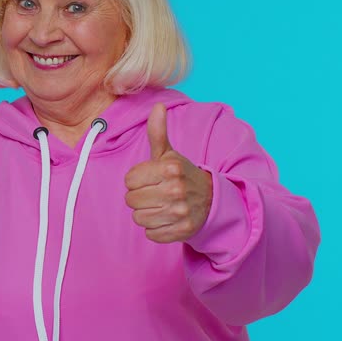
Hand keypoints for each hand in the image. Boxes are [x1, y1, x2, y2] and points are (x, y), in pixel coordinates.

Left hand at [123, 103, 212, 242]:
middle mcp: (176, 190)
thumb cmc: (182, 175)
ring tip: (160, 206)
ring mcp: (180, 212)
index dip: (136, 180)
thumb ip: (158, 133)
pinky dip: (156, 228)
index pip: (129, 180)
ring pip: (139, 218)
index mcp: (170, 168)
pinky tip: (167, 218)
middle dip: (139, 197)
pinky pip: (151, 234)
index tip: (149, 179)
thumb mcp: (170, 154)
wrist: (212, 200)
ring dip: (146, 213)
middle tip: (155, 193)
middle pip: (131, 200)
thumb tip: (158, 106)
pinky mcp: (182, 231)